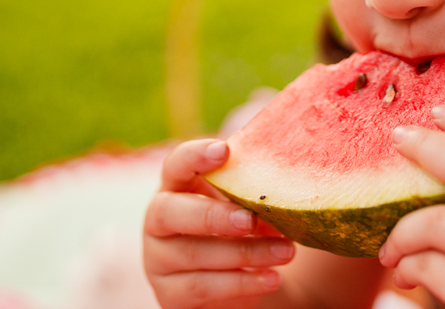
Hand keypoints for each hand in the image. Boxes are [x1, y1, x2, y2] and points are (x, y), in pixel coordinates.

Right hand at [144, 139, 295, 308]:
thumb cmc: (239, 228)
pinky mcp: (169, 296)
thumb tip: (286, 182)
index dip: (195, 156)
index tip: (224, 151)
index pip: (176, 164)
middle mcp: (158, 222)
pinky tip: (272, 278)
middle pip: (170, 212)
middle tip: (251, 220)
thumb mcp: (244, 205)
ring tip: (286, 252)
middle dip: (213, 216)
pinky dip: (242, 283)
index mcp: (176, 186)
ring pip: (194, 255)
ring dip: (245, 253)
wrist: (235, 280)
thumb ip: (252, 191)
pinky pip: (203, 288)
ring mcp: (158, 260)